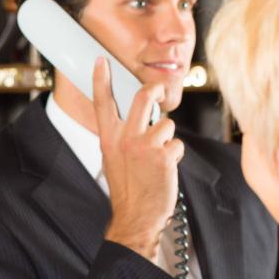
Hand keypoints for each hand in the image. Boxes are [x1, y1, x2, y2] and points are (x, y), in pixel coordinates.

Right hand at [93, 58, 182, 262]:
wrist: (136, 216)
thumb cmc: (127, 189)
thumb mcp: (113, 159)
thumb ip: (122, 137)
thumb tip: (140, 119)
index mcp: (109, 139)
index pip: (103, 103)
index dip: (102, 80)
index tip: (101, 61)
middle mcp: (125, 138)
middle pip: (143, 98)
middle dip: (155, 90)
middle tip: (158, 91)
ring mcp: (145, 146)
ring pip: (167, 125)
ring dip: (167, 140)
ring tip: (158, 158)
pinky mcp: (163, 155)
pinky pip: (176, 145)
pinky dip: (174, 156)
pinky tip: (165, 169)